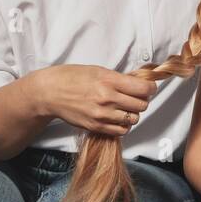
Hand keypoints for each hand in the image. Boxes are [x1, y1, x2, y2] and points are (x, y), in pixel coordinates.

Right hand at [29, 65, 156, 137]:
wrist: (50, 92)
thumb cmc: (72, 77)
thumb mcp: (98, 70)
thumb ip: (119, 79)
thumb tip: (138, 84)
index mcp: (109, 80)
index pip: (143, 89)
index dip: (150, 88)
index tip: (148, 88)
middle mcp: (107, 98)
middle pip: (142, 106)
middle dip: (142, 101)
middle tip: (135, 97)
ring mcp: (102, 115)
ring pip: (133, 119)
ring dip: (132, 114)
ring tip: (124, 108)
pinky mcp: (96, 126)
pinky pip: (121, 131)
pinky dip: (123, 125)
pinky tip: (117, 118)